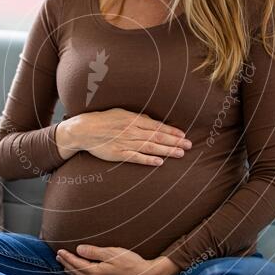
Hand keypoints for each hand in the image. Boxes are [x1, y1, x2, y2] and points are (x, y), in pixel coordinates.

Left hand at [55, 244, 179, 274]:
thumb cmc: (132, 263)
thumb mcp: (112, 253)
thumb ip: (94, 252)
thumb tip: (79, 249)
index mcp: (96, 272)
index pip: (76, 264)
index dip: (67, 257)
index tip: (59, 251)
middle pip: (77, 273)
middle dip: (67, 264)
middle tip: (59, 257)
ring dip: (73, 273)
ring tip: (66, 266)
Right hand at [67, 108, 191, 165]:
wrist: (84, 129)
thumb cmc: (103, 119)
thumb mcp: (121, 113)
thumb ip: (137, 118)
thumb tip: (152, 120)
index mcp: (133, 120)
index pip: (157, 126)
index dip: (172, 131)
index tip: (183, 135)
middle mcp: (132, 131)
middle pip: (158, 137)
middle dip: (175, 141)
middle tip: (189, 145)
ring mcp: (126, 143)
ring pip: (150, 147)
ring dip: (166, 150)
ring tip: (180, 153)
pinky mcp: (119, 154)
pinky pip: (136, 158)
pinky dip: (148, 160)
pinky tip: (159, 162)